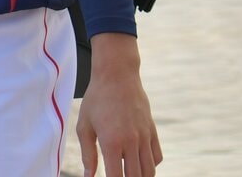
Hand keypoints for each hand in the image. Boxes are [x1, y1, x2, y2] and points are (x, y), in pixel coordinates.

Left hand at [77, 34, 160, 176]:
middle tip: (118, 176)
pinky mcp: (152, 130)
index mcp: (112, 142)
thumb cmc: (96, 99)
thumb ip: (87, 154)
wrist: (117, 74)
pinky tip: (139, 164)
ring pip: (149, 170)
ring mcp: (145, 136)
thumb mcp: (84, 126)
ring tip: (130, 175)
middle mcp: (131, 141)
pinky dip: (150, 166)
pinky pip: (157, 157)